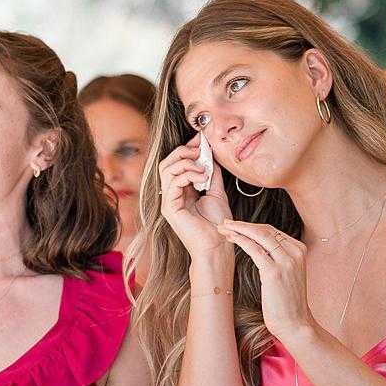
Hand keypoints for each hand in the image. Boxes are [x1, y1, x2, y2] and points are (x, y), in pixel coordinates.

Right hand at [158, 140, 233, 261]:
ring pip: (167, 169)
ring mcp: (168, 201)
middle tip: (201, 150)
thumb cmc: (218, 224)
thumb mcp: (217, 192)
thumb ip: (212, 174)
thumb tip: (211, 156)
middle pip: (167, 162)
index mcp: (182, 190)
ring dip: (186, 163)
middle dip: (184, 151)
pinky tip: (202, 178)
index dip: (187, 148)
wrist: (217, 246)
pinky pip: (172, 183)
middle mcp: (172, 194)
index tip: (202, 139)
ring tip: (203, 169)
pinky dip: (187, 175)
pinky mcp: (169, 208)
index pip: (177, 162)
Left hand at [219, 220, 312, 346]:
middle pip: (265, 230)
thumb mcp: (288, 274)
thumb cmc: (288, 302)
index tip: (236, 226)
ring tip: (222, 229)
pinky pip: (254, 249)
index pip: (272, 231)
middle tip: (224, 223)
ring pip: (258, 235)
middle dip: (242, 225)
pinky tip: (229, 238)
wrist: (295, 323)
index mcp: (299, 250)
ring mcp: (286, 261)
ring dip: (238, 230)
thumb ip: (279, 258)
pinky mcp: (274, 272)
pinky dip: (240, 240)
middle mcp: (295, 252)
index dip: (251, 227)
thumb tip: (259, 247)